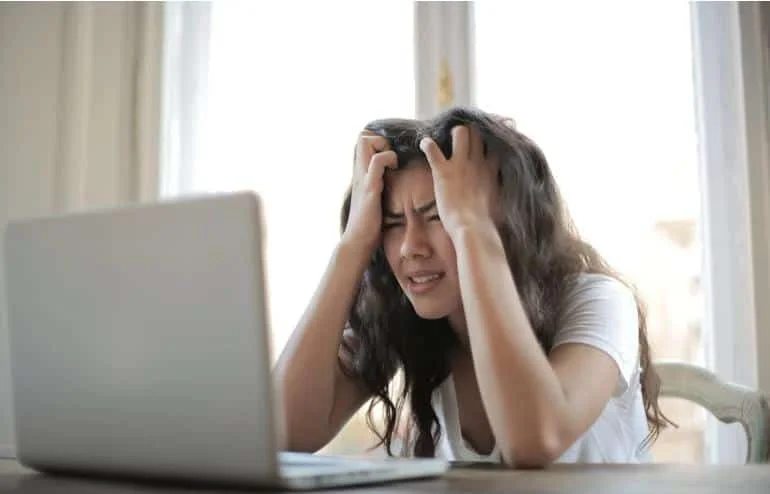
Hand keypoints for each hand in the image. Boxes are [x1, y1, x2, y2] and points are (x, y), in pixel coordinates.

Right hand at [341, 131, 396, 253]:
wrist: (358, 242)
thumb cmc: (368, 225)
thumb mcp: (373, 200)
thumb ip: (377, 187)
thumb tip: (390, 184)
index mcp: (360, 175)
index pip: (362, 142)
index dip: (377, 142)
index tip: (389, 157)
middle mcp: (359, 173)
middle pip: (362, 136)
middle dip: (380, 140)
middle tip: (391, 158)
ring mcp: (363, 178)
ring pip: (366, 142)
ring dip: (383, 147)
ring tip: (392, 163)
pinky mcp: (370, 188)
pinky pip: (377, 162)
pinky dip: (388, 159)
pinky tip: (394, 170)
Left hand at [419, 125, 497, 237]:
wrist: (473, 228)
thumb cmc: (485, 223)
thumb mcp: (497, 204)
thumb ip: (496, 194)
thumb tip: (497, 200)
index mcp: (491, 170)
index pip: (493, 144)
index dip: (486, 140)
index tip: (480, 143)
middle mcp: (478, 162)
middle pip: (477, 132)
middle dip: (468, 132)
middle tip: (459, 139)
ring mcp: (460, 164)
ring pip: (460, 132)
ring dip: (452, 134)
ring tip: (445, 139)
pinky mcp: (443, 171)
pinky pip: (432, 149)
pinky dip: (426, 144)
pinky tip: (424, 144)